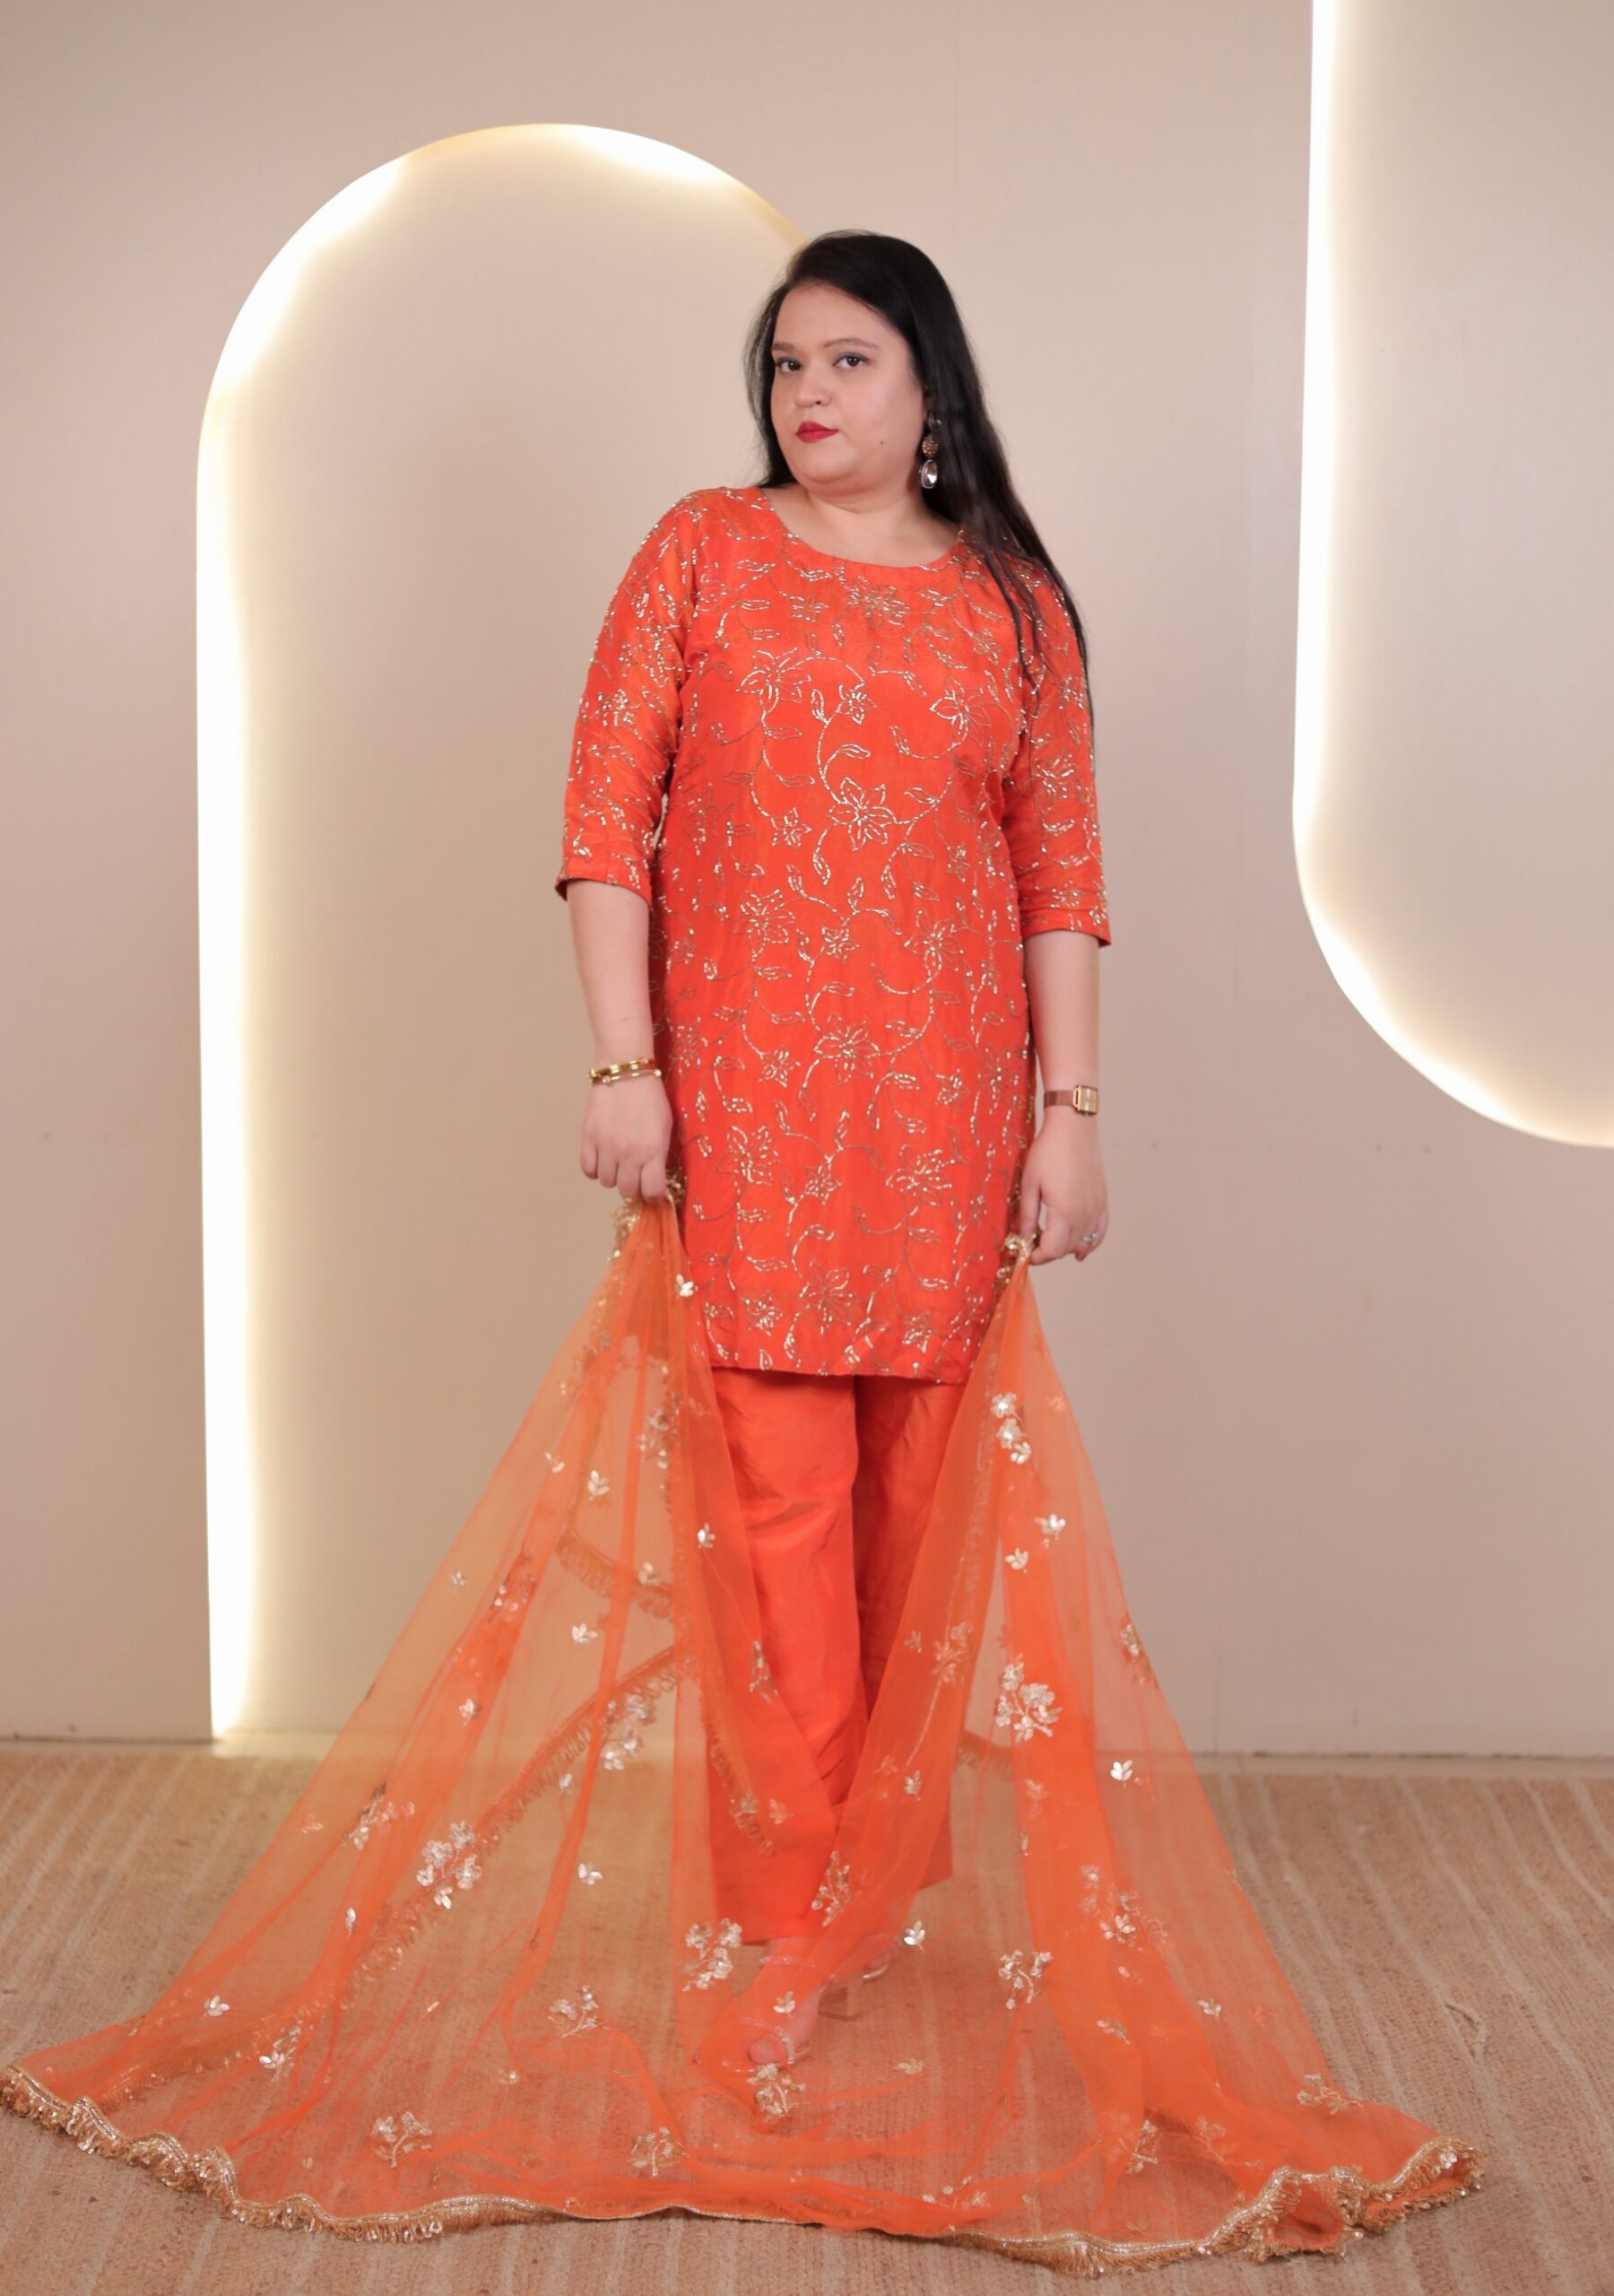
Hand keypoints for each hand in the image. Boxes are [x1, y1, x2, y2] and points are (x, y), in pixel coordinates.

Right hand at [580, 1073, 673, 1202]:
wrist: (626, 1072)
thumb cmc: (651, 1098)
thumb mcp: (666, 1127)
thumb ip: (659, 1155)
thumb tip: (654, 1178)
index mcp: (653, 1151)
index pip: (652, 1191)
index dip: (654, 1195)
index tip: (653, 1190)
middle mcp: (629, 1154)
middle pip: (627, 1191)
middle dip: (634, 1187)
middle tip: (635, 1175)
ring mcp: (606, 1147)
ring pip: (607, 1182)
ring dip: (614, 1176)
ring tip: (618, 1162)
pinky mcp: (588, 1138)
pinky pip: (588, 1170)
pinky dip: (595, 1169)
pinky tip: (602, 1158)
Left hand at [1015, 1117, 1106, 1265]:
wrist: (1074, 1128)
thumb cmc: (1049, 1151)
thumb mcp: (1030, 1184)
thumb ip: (1028, 1216)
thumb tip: (1024, 1238)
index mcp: (1065, 1212)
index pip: (1052, 1250)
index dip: (1037, 1257)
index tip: (1025, 1253)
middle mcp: (1085, 1214)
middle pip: (1066, 1248)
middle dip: (1048, 1252)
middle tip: (1032, 1243)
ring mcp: (1097, 1208)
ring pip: (1083, 1242)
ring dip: (1065, 1247)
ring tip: (1050, 1239)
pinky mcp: (1102, 1200)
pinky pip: (1100, 1231)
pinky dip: (1090, 1242)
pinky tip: (1080, 1249)